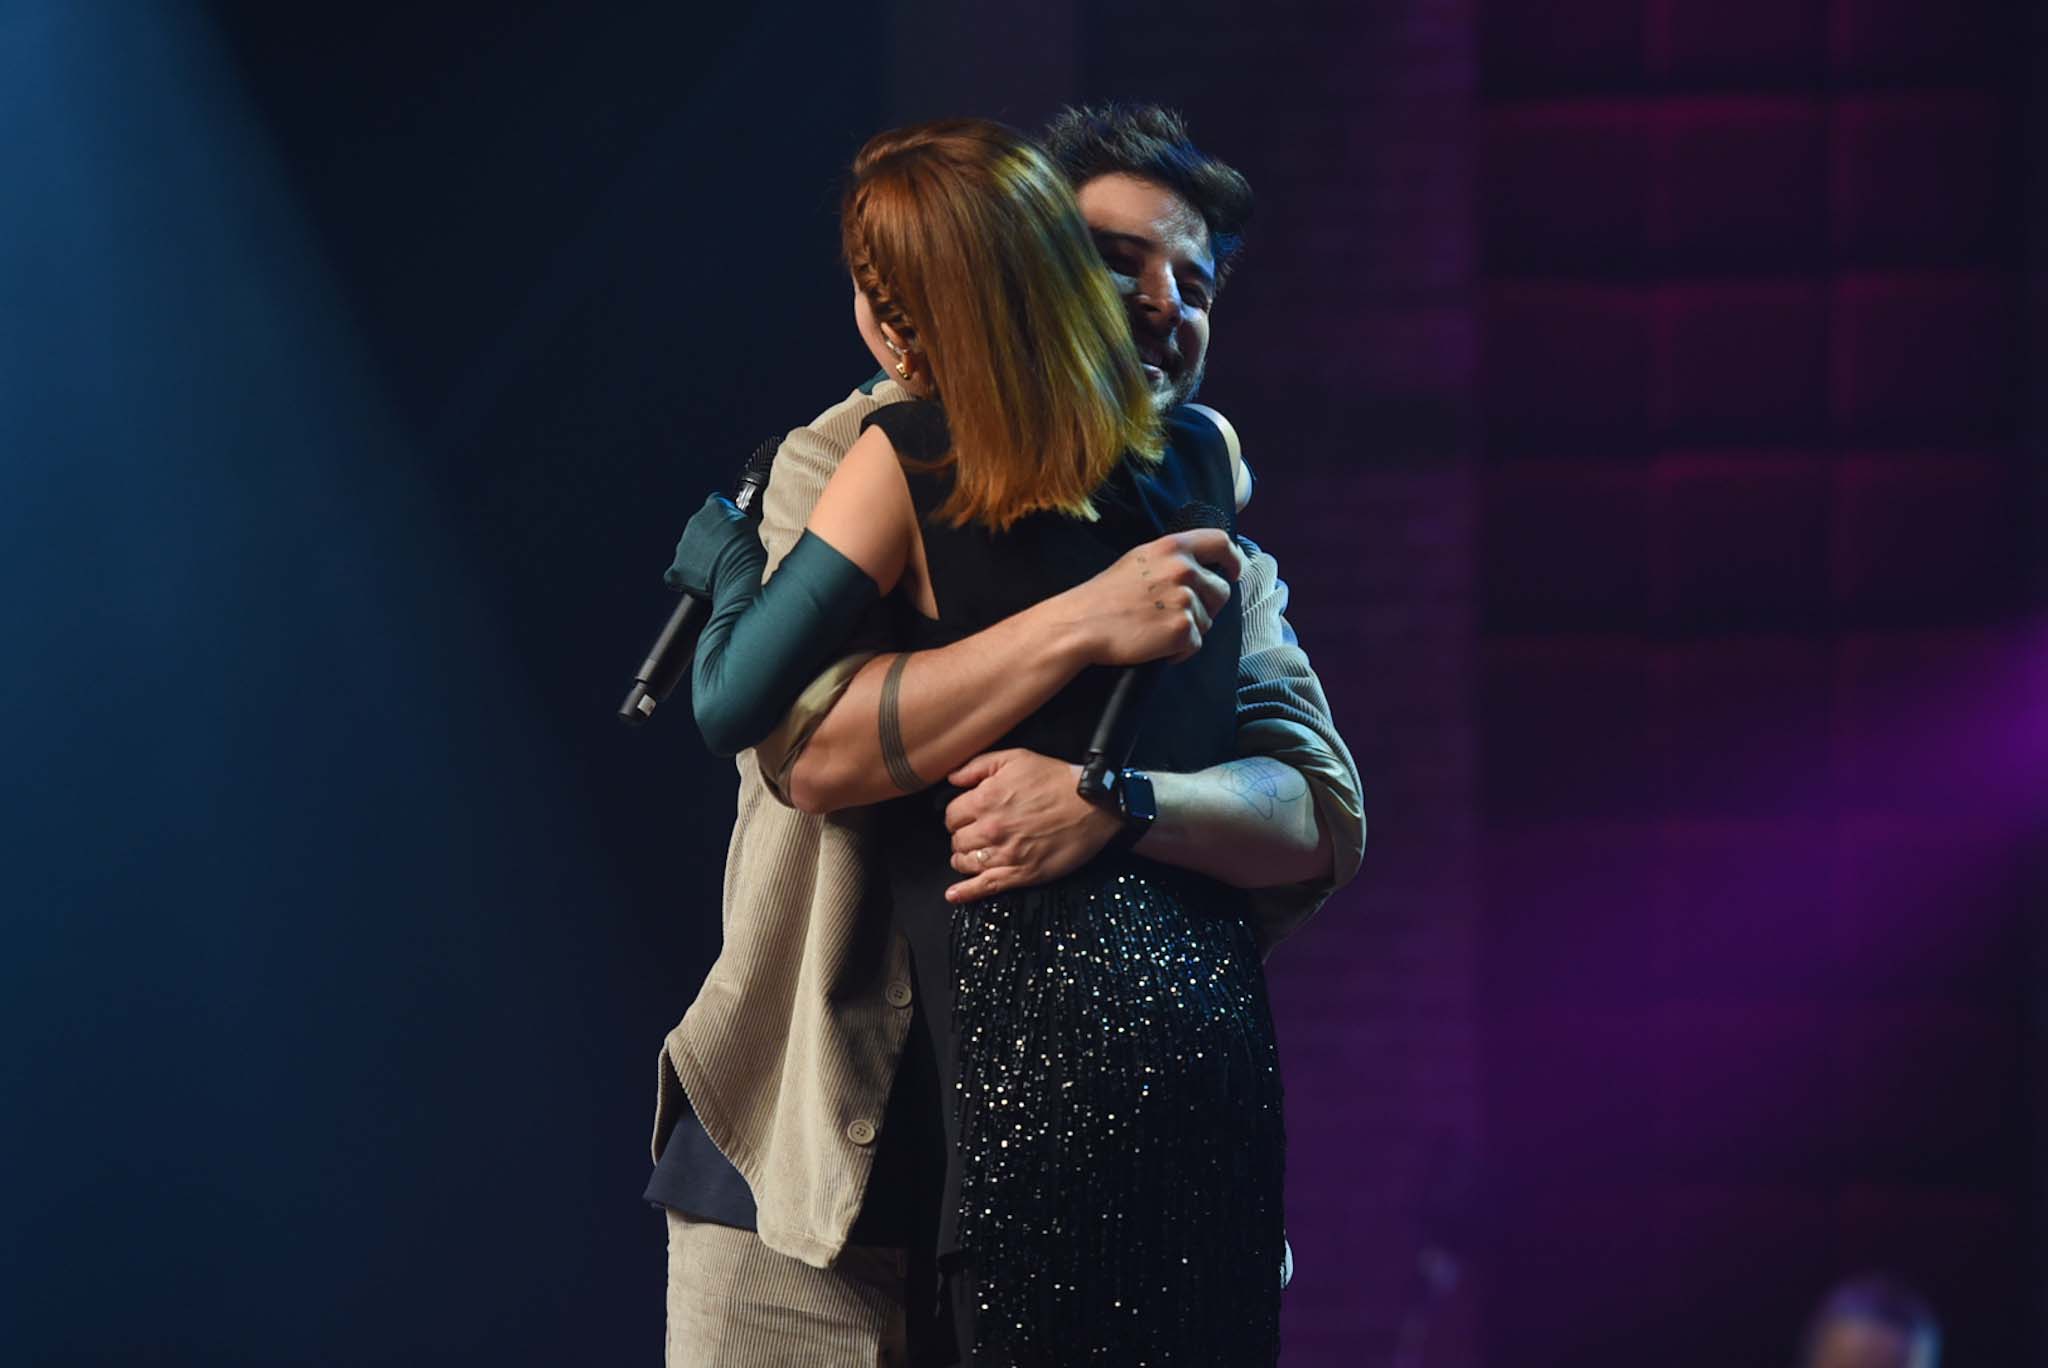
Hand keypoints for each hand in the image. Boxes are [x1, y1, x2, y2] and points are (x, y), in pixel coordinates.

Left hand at [665, 494, 766, 598]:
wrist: (742, 575)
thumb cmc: (755, 551)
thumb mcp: (756, 525)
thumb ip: (744, 519)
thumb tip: (745, 523)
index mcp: (715, 506)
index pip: (715, 505)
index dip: (725, 519)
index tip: (732, 530)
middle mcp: (695, 521)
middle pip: (700, 528)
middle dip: (710, 539)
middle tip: (727, 553)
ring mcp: (683, 545)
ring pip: (689, 549)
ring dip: (699, 557)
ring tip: (718, 569)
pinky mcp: (677, 568)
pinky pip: (676, 573)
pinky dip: (685, 578)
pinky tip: (700, 584)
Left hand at [942, 750, 1121, 901]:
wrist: (1093, 805)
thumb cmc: (1056, 780)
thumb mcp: (1015, 758)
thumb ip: (977, 766)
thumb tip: (951, 779)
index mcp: (985, 800)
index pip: (951, 815)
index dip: (958, 815)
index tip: (967, 816)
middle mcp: (990, 829)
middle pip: (957, 841)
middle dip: (962, 837)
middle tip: (974, 834)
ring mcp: (1005, 854)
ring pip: (966, 863)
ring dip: (965, 859)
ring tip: (970, 856)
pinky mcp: (1021, 874)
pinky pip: (985, 887)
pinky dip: (965, 893)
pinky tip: (954, 895)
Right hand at [1058, 529, 1242, 667]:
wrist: (1082, 624)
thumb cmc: (1106, 595)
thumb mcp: (1140, 560)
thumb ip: (1173, 558)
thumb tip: (1203, 567)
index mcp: (1173, 547)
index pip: (1221, 543)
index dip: (1233, 559)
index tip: (1233, 572)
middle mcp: (1184, 569)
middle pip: (1221, 590)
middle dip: (1207, 606)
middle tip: (1176, 614)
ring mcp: (1185, 600)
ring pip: (1209, 620)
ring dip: (1189, 629)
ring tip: (1156, 627)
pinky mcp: (1183, 629)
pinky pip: (1196, 644)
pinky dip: (1179, 650)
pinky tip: (1154, 644)